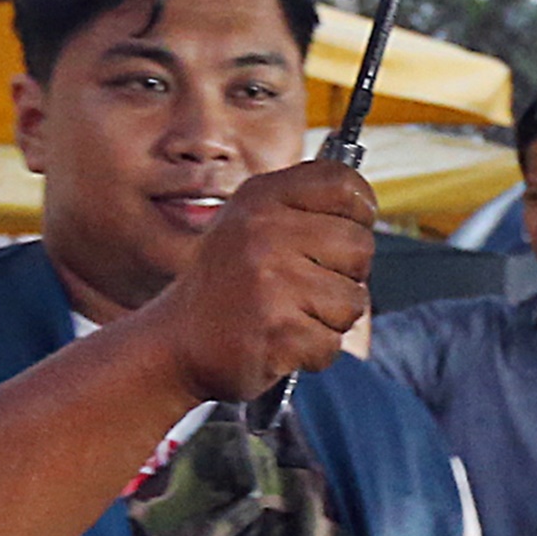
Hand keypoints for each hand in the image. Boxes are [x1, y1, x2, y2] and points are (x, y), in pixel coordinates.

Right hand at [150, 161, 376, 401]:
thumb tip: (362, 204)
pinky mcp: (278, 331)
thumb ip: (300, 208)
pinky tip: (281, 342)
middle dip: (346, 275)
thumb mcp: (248, 225)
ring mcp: (271, 282)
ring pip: (353, 300)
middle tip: (308, 288)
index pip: (343, 184)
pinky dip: (313, 352)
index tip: (350, 228)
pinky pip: (332, 343)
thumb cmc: (225, 286)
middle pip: (360, 246)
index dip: (360, 209)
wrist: (174, 343)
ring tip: (290, 316)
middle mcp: (265, 232)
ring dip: (329, 319)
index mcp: (260, 199)